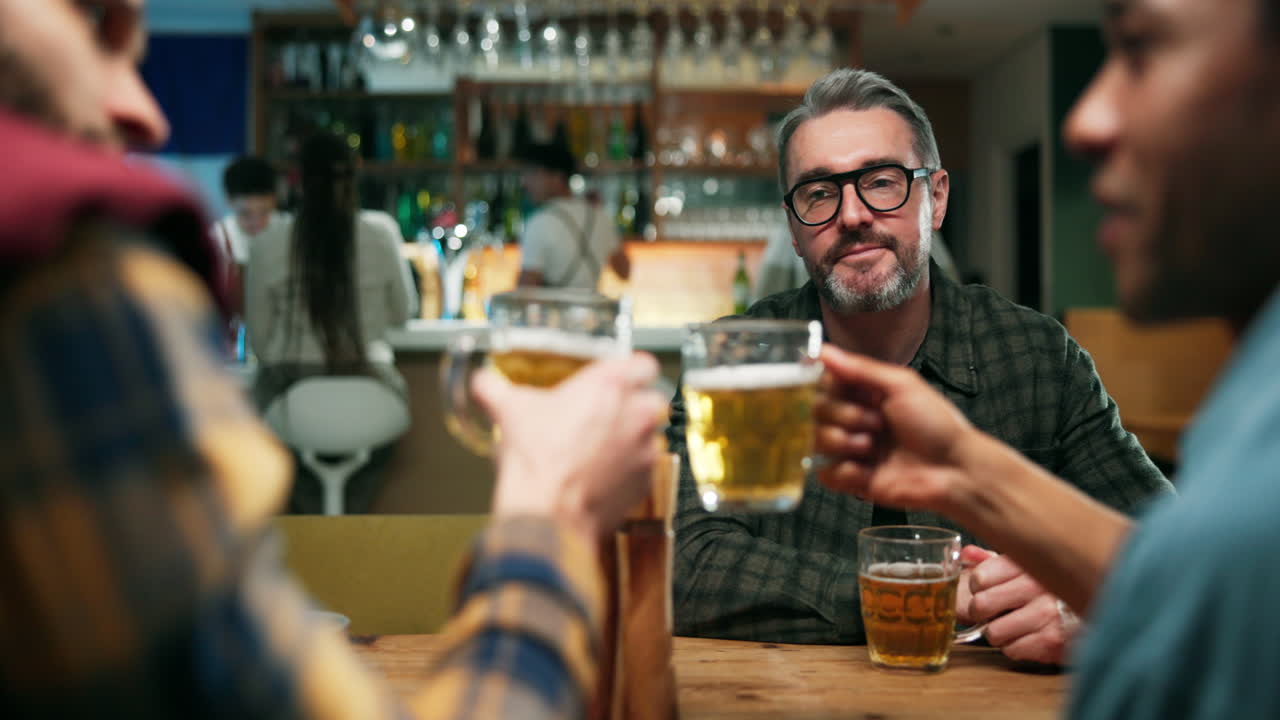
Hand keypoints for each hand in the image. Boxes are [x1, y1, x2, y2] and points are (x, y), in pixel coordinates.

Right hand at [472, 353, 666, 540]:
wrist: (546, 514)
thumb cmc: (535, 462)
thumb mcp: (508, 411)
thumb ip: (495, 388)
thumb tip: (484, 382)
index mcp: (609, 385)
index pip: (643, 364)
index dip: (632, 371)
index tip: (620, 377)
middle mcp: (635, 413)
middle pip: (650, 399)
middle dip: (632, 406)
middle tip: (604, 416)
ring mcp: (644, 449)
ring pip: (648, 435)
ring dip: (629, 439)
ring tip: (597, 449)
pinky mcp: (645, 481)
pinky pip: (642, 468)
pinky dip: (627, 469)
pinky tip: (600, 474)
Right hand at [813, 345, 978, 514]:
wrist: (955, 470)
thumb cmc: (936, 425)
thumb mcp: (902, 385)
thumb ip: (860, 369)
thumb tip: (823, 351)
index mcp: (865, 394)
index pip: (824, 383)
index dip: (822, 385)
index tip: (829, 387)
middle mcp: (854, 419)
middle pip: (815, 410)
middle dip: (840, 414)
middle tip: (873, 421)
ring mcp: (851, 450)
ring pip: (816, 441)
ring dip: (841, 441)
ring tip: (871, 446)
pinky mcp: (852, 480)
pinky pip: (826, 474)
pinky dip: (845, 471)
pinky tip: (867, 471)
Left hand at [959, 546, 1078, 665]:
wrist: (1102, 609)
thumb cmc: (1055, 587)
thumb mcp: (1029, 565)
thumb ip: (995, 559)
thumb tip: (966, 554)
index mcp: (1028, 563)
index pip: (981, 577)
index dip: (977, 587)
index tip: (985, 589)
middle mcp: (1037, 587)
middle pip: (982, 605)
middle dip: (980, 612)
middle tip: (990, 612)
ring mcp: (1046, 614)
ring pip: (993, 632)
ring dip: (998, 632)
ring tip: (1011, 625)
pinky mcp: (1052, 640)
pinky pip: (1012, 650)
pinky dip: (1015, 647)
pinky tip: (1027, 637)